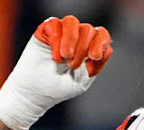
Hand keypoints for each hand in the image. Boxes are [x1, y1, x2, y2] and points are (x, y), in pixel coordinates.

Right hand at [0, 15, 112, 129]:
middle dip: (82, 49)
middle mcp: (76, 37)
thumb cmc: (59, 87)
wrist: (36, 93)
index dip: (100, 42)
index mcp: (88, 48)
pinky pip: (55, 24)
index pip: (101, 34)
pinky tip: (55, 58)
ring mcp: (61, 32)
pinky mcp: (45, 30)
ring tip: (65, 58)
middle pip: (88, 29)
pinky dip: (57, 41)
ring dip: (71, 40)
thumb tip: (107, 48)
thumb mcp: (83, 79)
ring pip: (72, 21)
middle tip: (73, 66)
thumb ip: (96, 64)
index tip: (93, 57)